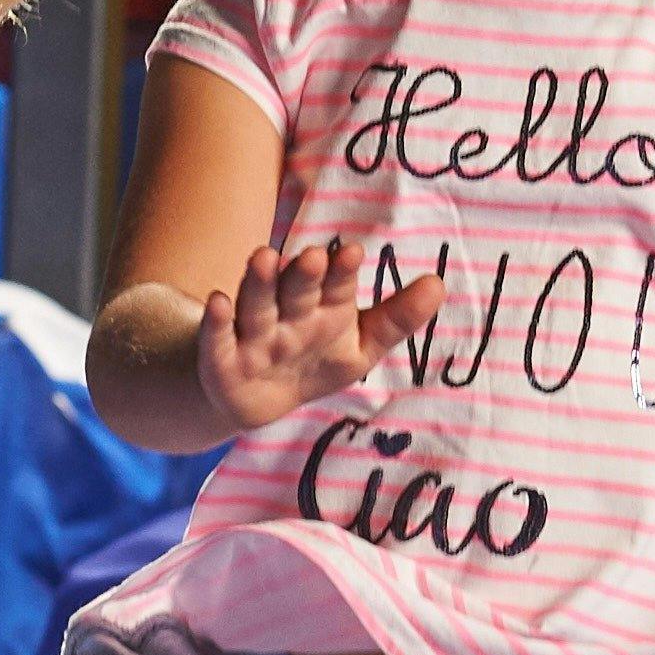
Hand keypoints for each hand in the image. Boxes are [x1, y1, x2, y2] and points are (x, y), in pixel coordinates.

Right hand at [197, 240, 446, 431]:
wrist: (258, 401)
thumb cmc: (314, 361)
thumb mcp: (360, 346)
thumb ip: (396, 319)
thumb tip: (439, 284)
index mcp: (323, 307)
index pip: (335, 286)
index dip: (342, 272)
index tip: (354, 254)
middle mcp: (287, 313)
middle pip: (296, 290)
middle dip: (304, 274)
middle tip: (315, 256)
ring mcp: (252, 334)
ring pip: (256, 305)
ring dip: (260, 283)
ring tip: (264, 257)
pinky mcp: (221, 359)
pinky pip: (217, 339)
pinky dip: (215, 322)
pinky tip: (215, 302)